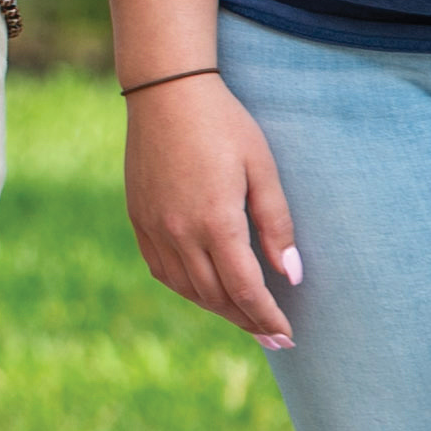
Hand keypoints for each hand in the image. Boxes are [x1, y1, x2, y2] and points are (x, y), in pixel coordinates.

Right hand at [124, 74, 298, 349]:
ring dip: (217, 309)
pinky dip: (186, 288)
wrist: (166, 92)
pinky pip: (161, 270)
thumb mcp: (262, 168)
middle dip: (248, 321)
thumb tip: (292, 275)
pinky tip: (204, 290)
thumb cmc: (224, 124)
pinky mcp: (139, 217)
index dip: (267, 318)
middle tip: (274, 338)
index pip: (245, 289)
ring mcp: (154, 227)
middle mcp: (180, 232)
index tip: (287, 335)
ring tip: (244, 318)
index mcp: (215, 221)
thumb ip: (277, 224)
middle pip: (215, 297)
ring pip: (186, 288)